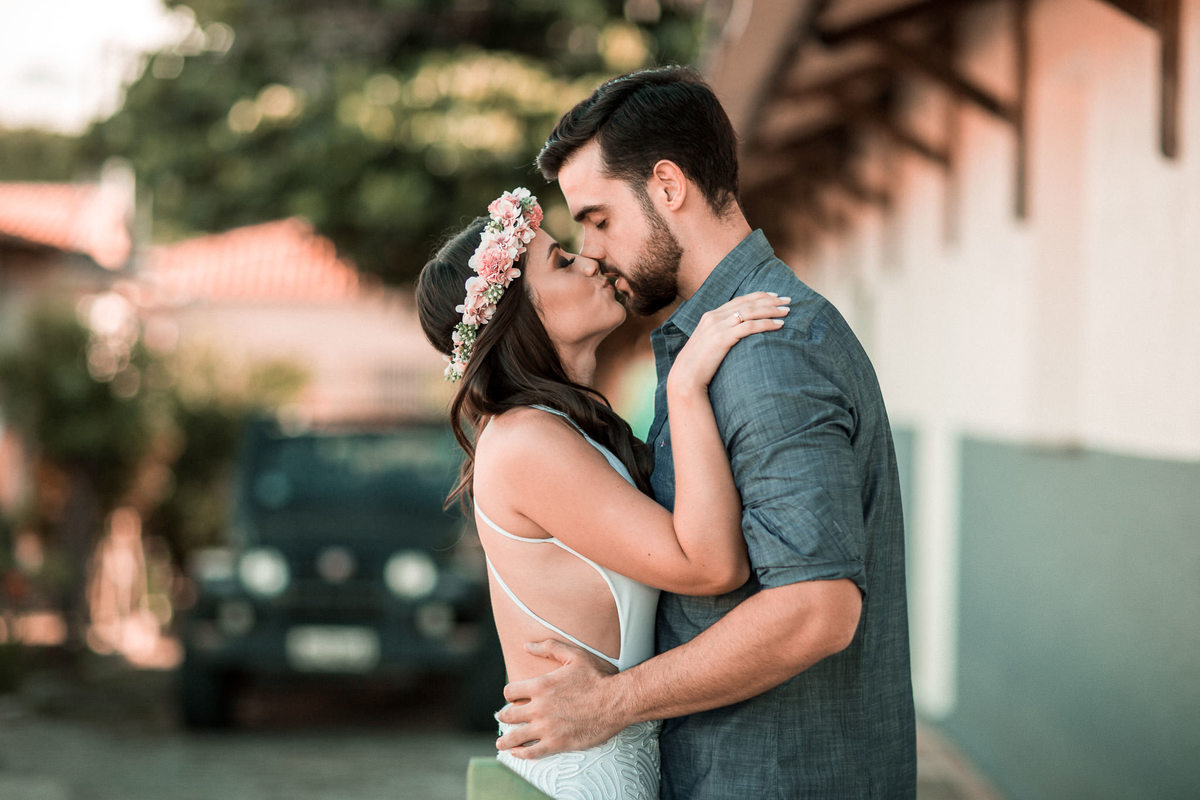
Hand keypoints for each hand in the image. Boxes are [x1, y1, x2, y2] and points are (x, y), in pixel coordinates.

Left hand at [494, 639, 623, 758]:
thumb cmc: (598, 676)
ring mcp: (547, 727)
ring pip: (515, 737)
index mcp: (541, 685)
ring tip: (501, 743)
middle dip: (504, 716)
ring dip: (506, 740)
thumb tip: (526, 645)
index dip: (510, 694)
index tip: (513, 697)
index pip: (510, 691)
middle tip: (504, 718)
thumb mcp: (574, 655)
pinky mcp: (557, 743)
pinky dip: (521, 754)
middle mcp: (539, 708)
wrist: (617, 701)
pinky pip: (531, 752)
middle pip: (509, 715)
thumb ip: (549, 648)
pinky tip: (517, 753)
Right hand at [668, 291, 789, 393]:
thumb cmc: (699, 364)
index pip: (739, 300)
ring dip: (771, 310)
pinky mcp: (723, 338)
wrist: (686, 376)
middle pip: (748, 303)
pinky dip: (766, 324)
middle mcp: (714, 316)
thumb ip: (720, 333)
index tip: (774, 295)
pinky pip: (750, 327)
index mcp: (711, 315)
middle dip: (770, 300)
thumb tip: (736, 333)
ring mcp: (718, 326)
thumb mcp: (708, 343)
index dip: (758, 296)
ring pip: (751, 312)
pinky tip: (779, 325)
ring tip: (787, 312)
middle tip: (788, 300)